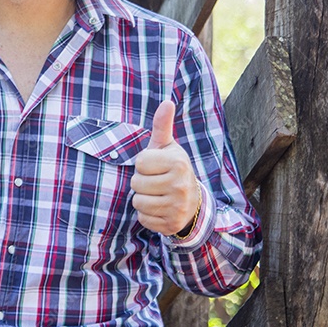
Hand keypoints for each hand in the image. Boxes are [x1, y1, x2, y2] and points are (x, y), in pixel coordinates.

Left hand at [130, 100, 201, 235]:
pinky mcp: (171, 225)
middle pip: (136, 183)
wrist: (192, 202)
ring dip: (143, 199)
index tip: (157, 166)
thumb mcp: (168, 147)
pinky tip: (160, 208)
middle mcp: (180, 185)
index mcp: (178, 163)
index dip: (144, 164)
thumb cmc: (172, 169)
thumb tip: (167, 101)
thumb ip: (162, 126)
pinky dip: (147, 215)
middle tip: (157, 182)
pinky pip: (142, 219)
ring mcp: (177, 207)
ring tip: (158, 195)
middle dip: (142, 182)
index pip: (140, 162)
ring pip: (137, 202)